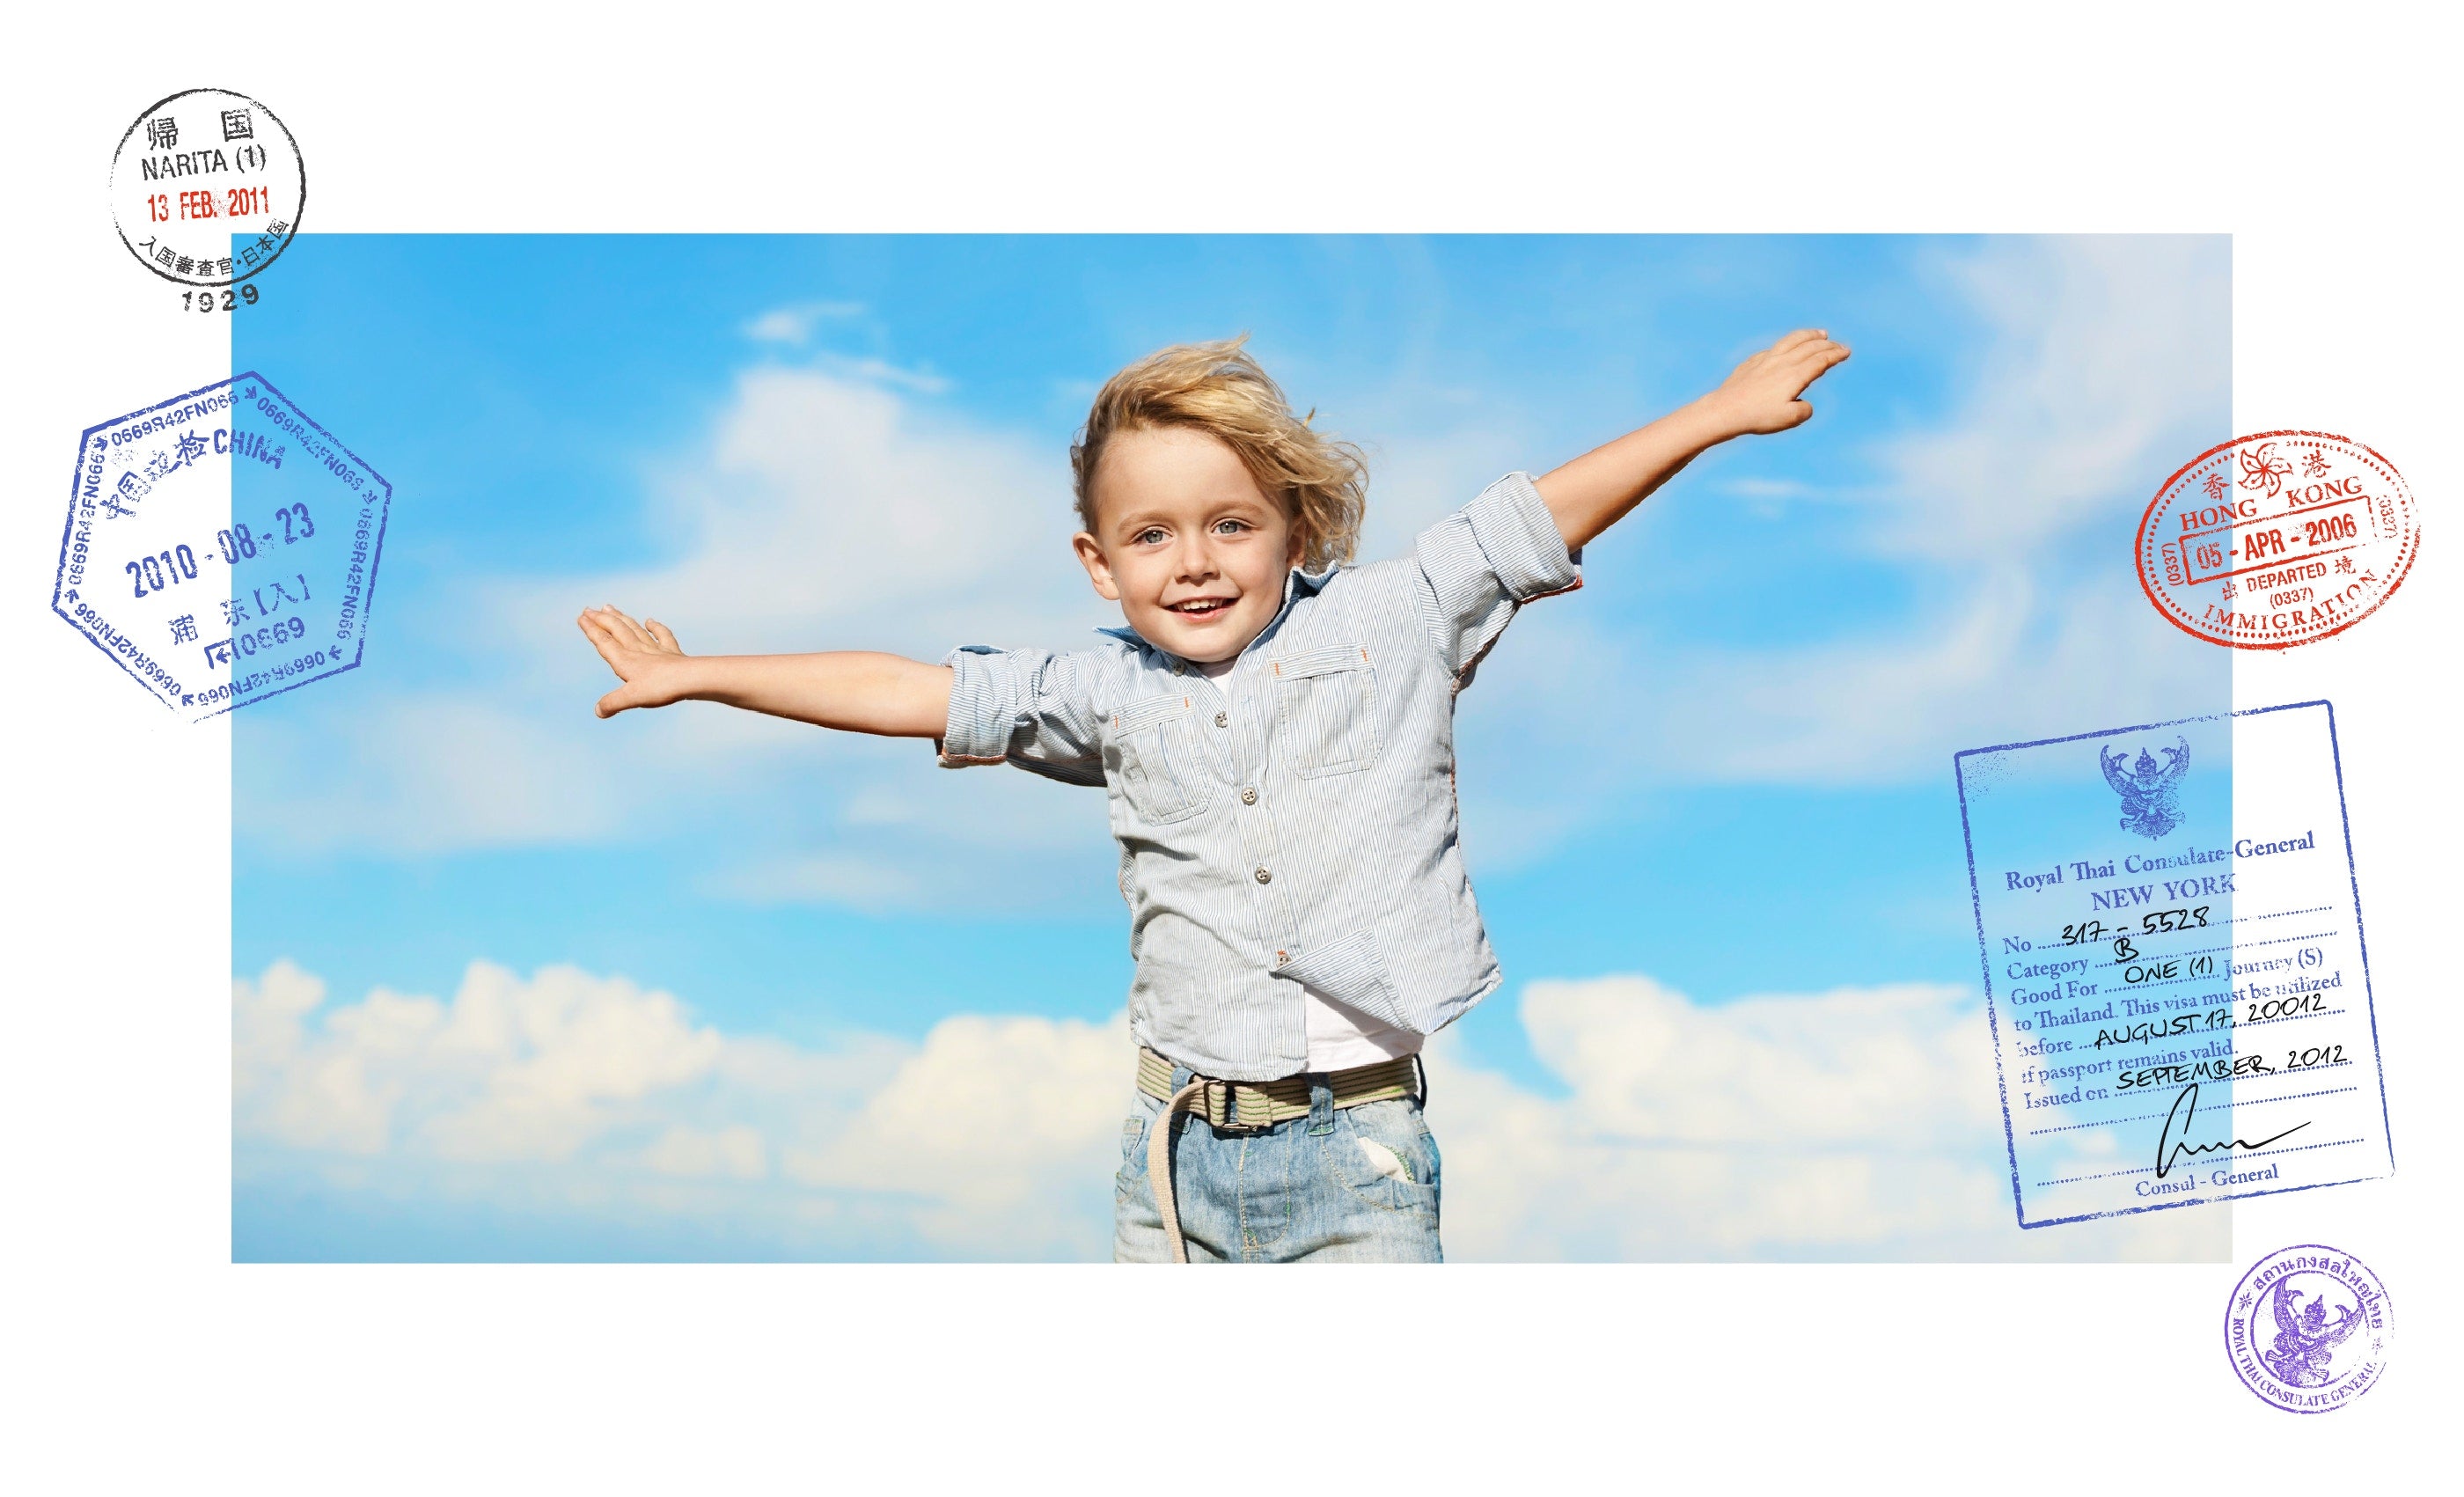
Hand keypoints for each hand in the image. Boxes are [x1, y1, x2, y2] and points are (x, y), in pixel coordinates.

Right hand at [578, 604, 690, 717]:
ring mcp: (656, 650)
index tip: (581, 617)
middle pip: (617, 630)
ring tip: (610, 607)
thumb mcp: (631, 698)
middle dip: (601, 619)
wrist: (692, 679)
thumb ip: (612, 703)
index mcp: (625, 660)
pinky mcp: (672, 653)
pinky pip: (662, 636)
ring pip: (635, 629)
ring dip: (621, 618)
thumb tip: (598, 711)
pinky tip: (650, 621)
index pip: (604, 642)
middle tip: (589, 608)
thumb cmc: (661, 687)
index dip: (591, 630)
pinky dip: (655, 627)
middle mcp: (638, 651)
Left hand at [1701, 328, 1850, 436]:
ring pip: (1792, 341)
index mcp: (1795, 375)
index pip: (1820, 360)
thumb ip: (1805, 410)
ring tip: (1820, 333)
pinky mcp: (1752, 363)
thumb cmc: (1757, 416)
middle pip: (1810, 347)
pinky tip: (1787, 347)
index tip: (1846, 351)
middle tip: (1839, 345)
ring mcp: (1766, 360)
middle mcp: (1782, 362)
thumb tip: (1804, 403)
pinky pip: (1774, 348)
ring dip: (1809, 335)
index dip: (1836, 354)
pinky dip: (1787, 344)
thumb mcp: (1789, 419)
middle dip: (1827, 344)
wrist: (1725, 410)